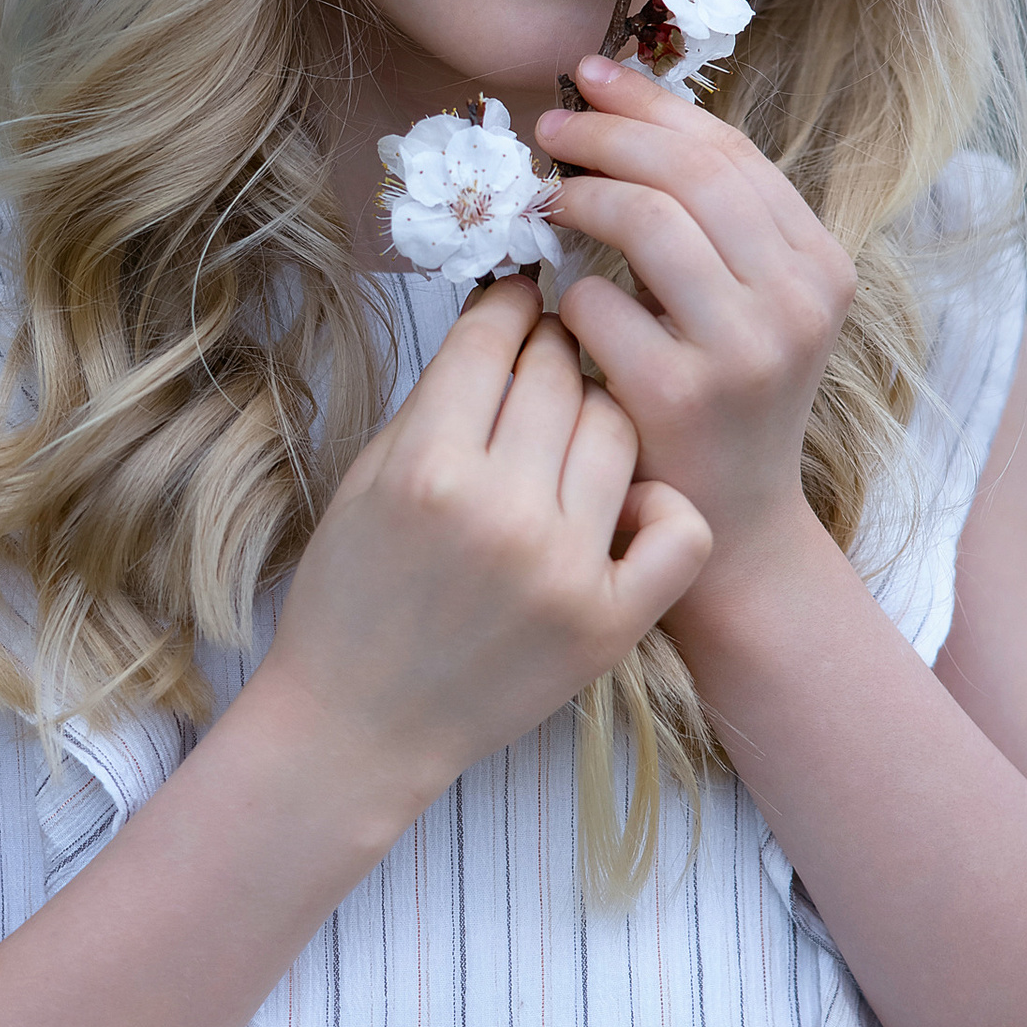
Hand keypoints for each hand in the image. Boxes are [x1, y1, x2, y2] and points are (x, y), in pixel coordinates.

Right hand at [257, 274, 711, 822]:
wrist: (356, 728)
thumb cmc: (351, 596)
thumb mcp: (369, 479)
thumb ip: (438, 399)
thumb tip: (506, 315)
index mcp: (427, 466)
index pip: (493, 338)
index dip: (507, 305)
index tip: (516, 297)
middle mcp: (500, 511)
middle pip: (558, 373)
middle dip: (547, 352)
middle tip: (539, 361)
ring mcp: (564, 569)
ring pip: (617, 428)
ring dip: (595, 414)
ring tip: (568, 430)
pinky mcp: (608, 623)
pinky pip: (676, 524)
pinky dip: (655, 503)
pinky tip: (620, 502)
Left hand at [535, 57, 855, 611]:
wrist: (730, 530)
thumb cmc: (718, 399)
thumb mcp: (745, 303)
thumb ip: (708, 222)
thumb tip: (618, 109)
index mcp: (821, 264)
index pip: (730, 151)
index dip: (653, 104)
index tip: (592, 77)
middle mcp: (799, 300)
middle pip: (690, 172)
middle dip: (608, 134)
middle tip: (550, 129)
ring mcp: (745, 350)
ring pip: (649, 221)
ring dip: (582, 196)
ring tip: (544, 200)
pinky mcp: (681, 396)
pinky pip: (599, 303)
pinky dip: (566, 291)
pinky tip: (556, 302)